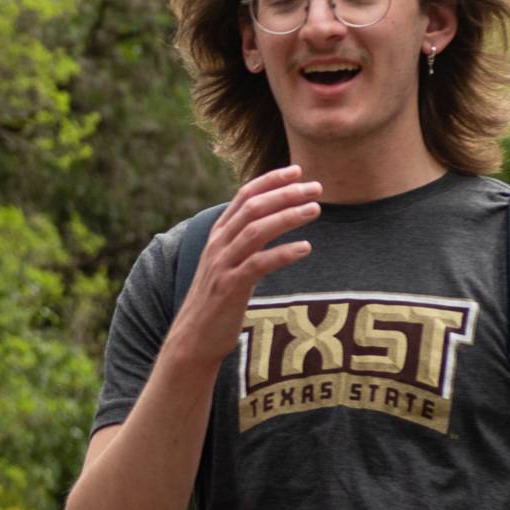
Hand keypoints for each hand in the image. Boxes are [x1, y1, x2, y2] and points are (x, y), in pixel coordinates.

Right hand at [165, 166, 321, 368]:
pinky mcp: (230, 287)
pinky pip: (258, 264)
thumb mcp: (225, 263)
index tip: (296, 171)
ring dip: (288, 216)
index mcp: (218, 235)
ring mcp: (222, 265)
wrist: (193, 338)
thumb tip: (266, 222)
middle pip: (253, 208)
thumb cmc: (216, 301)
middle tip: (316, 187)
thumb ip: (240, 241)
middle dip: (285, 193)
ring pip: (256, 230)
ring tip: (315, 209)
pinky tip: (305, 248)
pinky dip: (283, 253)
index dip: (270, 180)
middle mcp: (218, 245)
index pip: (244, 196)